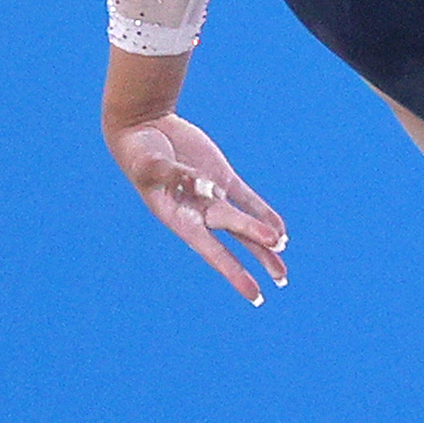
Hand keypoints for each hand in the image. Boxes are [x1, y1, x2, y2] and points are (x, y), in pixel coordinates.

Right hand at [106, 113, 290, 303]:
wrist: (142, 128)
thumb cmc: (139, 153)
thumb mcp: (151, 167)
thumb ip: (179, 176)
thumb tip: (210, 187)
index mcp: (181, 220)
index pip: (214, 252)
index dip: (235, 273)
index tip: (254, 294)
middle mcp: (200, 213)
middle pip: (237, 237)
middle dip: (260, 257)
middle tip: (282, 279)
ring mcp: (213, 195)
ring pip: (246, 223)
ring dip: (265, 240)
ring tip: (284, 259)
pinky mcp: (221, 177)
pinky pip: (248, 199)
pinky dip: (264, 213)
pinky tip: (281, 229)